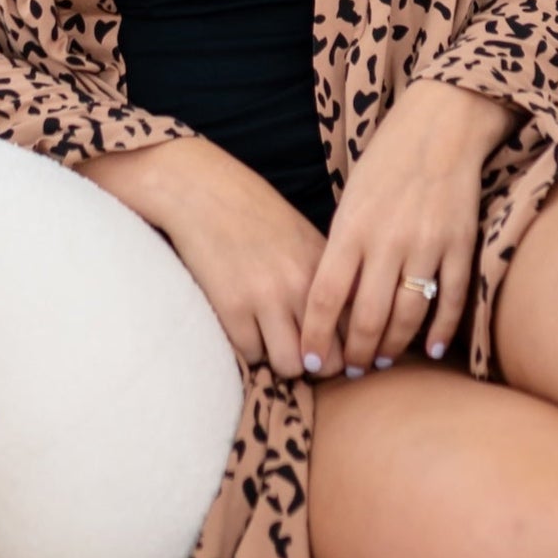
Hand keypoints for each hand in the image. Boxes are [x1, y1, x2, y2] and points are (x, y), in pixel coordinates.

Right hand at [80, 136, 325, 384]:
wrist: (201, 191)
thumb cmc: (254, 215)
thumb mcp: (304, 238)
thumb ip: (326, 280)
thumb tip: (344, 328)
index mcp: (325, 266)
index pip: (356, 328)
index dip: (348, 347)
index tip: (335, 347)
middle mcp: (301, 284)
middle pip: (330, 359)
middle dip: (318, 363)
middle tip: (303, 353)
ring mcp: (266, 297)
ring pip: (291, 366)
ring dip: (282, 360)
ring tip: (272, 340)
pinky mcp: (230, 307)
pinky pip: (251, 355)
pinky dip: (249, 348)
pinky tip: (244, 325)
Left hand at [300, 79, 518, 378]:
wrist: (442, 124)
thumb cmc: (388, 160)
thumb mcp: (351, 198)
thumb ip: (343, 247)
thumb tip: (334, 301)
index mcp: (352, 227)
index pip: (325, 296)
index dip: (316, 336)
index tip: (308, 361)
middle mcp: (387, 241)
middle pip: (367, 317)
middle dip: (356, 352)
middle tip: (351, 370)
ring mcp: (427, 244)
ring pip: (408, 314)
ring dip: (394, 346)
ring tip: (383, 360)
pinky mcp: (460, 244)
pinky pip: (452, 299)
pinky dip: (443, 330)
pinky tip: (433, 349)